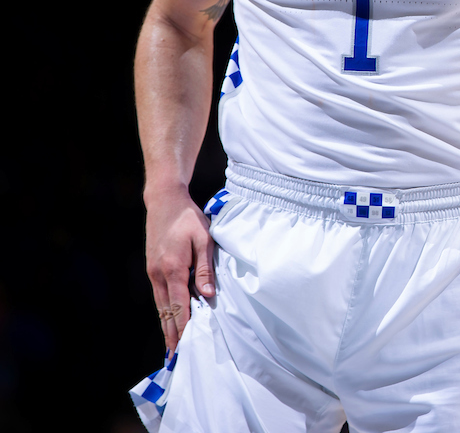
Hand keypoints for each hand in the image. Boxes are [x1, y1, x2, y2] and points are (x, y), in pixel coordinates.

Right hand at [145, 189, 214, 352]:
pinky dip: (164, 311)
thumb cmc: (188, 218)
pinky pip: (159, 296)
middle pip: (166, 312)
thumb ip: (205, 268)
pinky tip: (169, 320)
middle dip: (172, 335)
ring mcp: (153, 272)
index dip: (184, 327)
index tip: (187, 346)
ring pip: (160, 306)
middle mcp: (159, 274)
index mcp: (173, 269)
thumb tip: (208, 294)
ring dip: (166, 326)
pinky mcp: (152, 268)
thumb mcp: (204, 239)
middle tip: (175, 358)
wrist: (164, 201)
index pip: (180, 306)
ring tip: (171, 346)